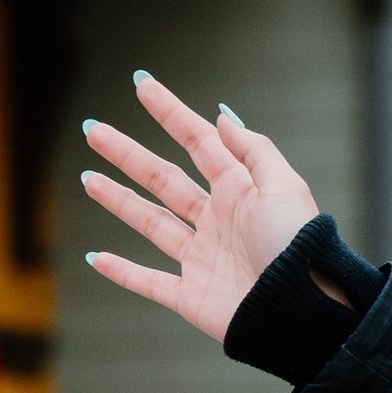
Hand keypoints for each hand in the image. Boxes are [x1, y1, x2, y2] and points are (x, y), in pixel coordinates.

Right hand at [80, 74, 324, 343]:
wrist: (303, 308)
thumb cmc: (299, 246)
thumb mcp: (284, 187)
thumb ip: (253, 151)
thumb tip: (222, 117)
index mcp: (242, 192)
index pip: (199, 144)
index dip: (171, 113)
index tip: (142, 84)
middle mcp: (219, 222)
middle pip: (165, 180)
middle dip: (128, 154)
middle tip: (92, 130)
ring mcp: (204, 259)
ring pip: (152, 224)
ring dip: (118, 201)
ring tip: (88, 178)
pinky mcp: (192, 297)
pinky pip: (149, 281)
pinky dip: (121, 271)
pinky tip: (95, 257)